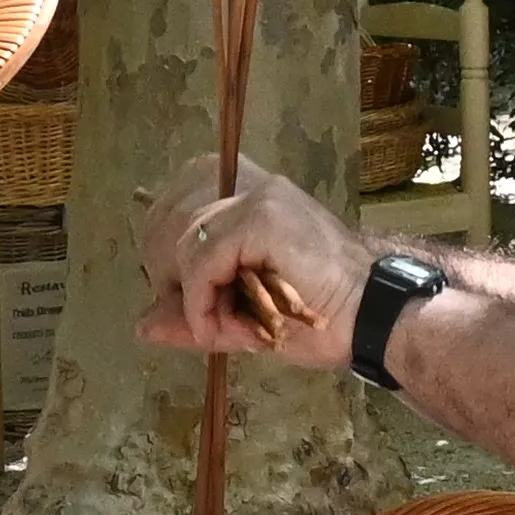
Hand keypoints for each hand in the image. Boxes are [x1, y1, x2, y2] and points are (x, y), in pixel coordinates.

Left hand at [137, 159, 370, 371]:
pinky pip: (204, 260)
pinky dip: (201, 300)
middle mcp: (253, 185)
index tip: (177, 292)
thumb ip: (194, 314)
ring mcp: (260, 197)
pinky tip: (218, 329)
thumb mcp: (244, 316)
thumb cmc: (319, 317)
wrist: (372, 318)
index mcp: (252, 195)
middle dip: (167, 272)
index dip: (165, 245)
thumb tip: (141, 326)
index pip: (181, 198)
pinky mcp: (263, 219)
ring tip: (216, 330)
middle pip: (174, 218)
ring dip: (190, 296)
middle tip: (195, 316)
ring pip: (188, 243)